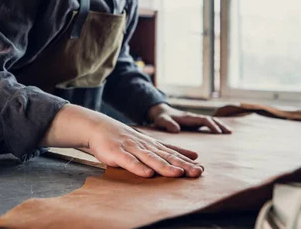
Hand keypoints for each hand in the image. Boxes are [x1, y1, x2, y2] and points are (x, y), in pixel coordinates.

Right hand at [41, 104, 203, 177]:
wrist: (98, 126)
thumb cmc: (125, 138)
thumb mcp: (149, 142)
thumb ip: (169, 150)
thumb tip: (193, 156)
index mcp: (152, 144)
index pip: (172, 153)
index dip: (187, 161)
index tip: (202, 168)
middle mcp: (144, 145)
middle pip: (165, 156)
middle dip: (182, 165)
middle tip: (197, 172)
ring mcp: (131, 148)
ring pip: (150, 158)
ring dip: (164, 166)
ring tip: (177, 173)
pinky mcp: (117, 153)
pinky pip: (128, 161)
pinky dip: (138, 168)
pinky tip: (147, 174)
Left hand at [148, 103, 231, 133]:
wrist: (160, 112)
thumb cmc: (161, 118)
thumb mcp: (162, 121)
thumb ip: (168, 124)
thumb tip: (176, 130)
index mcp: (188, 117)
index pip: (203, 119)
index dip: (212, 125)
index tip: (219, 132)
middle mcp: (193, 117)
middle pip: (210, 119)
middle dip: (220, 125)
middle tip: (230, 133)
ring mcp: (194, 119)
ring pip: (210, 120)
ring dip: (220, 125)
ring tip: (229, 132)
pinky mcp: (194, 122)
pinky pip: (207, 123)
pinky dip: (215, 126)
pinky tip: (220, 132)